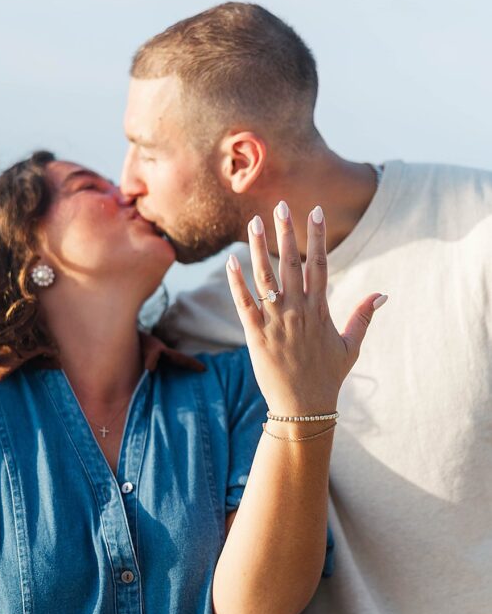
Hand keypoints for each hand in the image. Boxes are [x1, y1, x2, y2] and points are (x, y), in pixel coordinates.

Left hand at [226, 202, 386, 415]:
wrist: (304, 407)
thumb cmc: (328, 377)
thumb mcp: (351, 347)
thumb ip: (363, 317)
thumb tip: (382, 294)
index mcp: (321, 310)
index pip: (320, 265)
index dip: (317, 237)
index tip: (314, 211)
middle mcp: (298, 311)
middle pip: (292, 264)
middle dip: (287, 232)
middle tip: (280, 205)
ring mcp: (276, 322)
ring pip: (266, 278)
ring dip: (259, 249)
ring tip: (254, 223)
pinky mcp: (256, 335)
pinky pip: (244, 303)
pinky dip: (236, 282)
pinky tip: (230, 261)